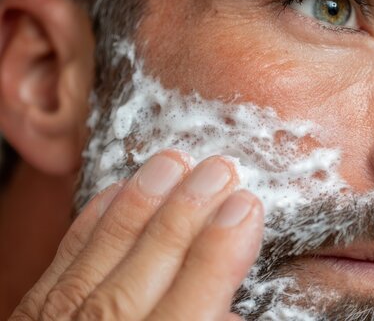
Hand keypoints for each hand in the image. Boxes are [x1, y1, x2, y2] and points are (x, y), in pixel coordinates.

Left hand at [10, 150, 263, 320]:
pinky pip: (65, 258)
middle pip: (151, 262)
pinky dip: (92, 222)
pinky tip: (116, 192)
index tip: (247, 206)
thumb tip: (230, 314)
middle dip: (190, 210)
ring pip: (105, 250)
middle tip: (220, 169)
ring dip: (144, 201)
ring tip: (174, 162)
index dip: (222, 248)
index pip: (194, 298)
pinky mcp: (32, 315)